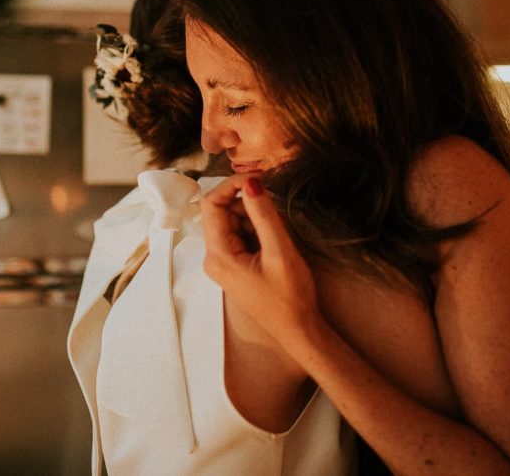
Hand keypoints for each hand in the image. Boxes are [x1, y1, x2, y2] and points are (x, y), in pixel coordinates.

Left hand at [201, 174, 322, 353]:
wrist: (298, 330)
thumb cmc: (290, 296)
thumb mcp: (280, 251)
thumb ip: (263, 214)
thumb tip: (250, 181)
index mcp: (218, 254)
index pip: (211, 203)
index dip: (232, 184)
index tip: (260, 178)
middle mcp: (214, 257)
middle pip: (222, 211)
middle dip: (249, 204)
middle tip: (277, 212)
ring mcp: (223, 262)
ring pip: (233, 221)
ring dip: (255, 217)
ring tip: (280, 234)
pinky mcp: (235, 265)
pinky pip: (241, 234)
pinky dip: (258, 229)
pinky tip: (275, 243)